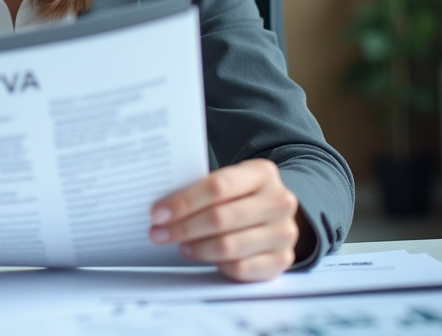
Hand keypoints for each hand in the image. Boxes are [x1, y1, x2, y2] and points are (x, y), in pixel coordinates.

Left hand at [149, 158, 301, 281]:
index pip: (217, 186)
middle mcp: (279, 201)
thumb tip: (162, 207)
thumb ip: (202, 189)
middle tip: (158, 233)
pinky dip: (217, 264)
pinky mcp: (282, 260)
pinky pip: (240, 268)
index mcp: (262, 173)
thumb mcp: (229, 182)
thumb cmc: (241, 196)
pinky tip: (204, 256)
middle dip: (183, 227)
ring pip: (229, 246)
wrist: (275, 214)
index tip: (158, 213)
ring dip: (196, 248)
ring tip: (180, 244)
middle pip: (221, 218)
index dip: (184, 202)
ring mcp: (283, 232)